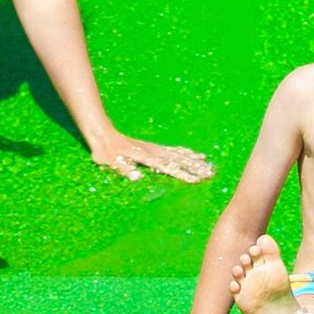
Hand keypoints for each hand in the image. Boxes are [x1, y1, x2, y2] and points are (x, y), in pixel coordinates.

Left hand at [87, 128, 213, 182]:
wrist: (103, 133)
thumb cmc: (105, 151)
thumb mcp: (110, 162)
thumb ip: (123, 169)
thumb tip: (136, 177)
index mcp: (145, 157)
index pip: (168, 167)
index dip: (182, 174)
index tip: (196, 180)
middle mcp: (153, 152)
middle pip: (178, 160)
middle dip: (195, 167)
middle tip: (211, 173)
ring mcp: (154, 148)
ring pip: (178, 154)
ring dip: (194, 160)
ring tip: (209, 165)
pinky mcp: (153, 147)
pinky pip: (173, 150)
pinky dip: (185, 152)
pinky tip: (195, 154)